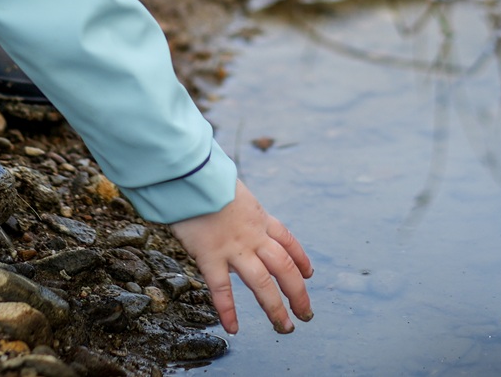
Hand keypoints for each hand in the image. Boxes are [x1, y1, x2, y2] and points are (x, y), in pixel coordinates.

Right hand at [170, 180, 312, 333]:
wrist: (191, 172)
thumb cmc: (204, 175)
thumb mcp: (230, 186)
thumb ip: (235, 203)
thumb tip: (228, 204)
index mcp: (258, 216)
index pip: (287, 240)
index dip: (301, 258)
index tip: (309, 274)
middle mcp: (252, 234)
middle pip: (284, 267)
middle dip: (298, 292)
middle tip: (306, 314)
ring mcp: (233, 247)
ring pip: (262, 282)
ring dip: (274, 307)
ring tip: (284, 327)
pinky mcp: (210, 255)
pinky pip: (222, 289)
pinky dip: (228, 311)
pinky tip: (233, 329)